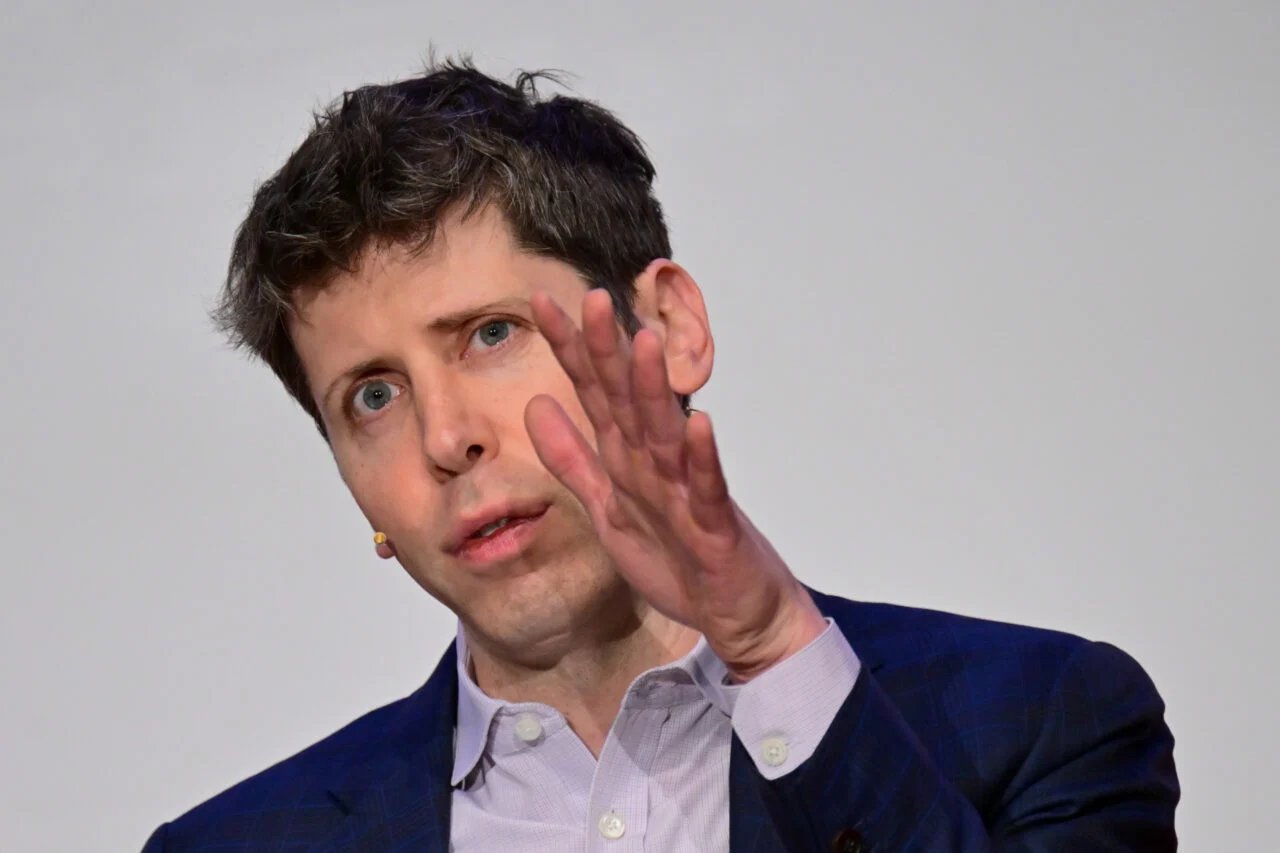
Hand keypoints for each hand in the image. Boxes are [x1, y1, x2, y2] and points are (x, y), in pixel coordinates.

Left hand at [525, 288, 825, 679]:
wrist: (737, 612)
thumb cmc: (678, 557)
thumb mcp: (607, 507)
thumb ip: (572, 459)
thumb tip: (533, 405)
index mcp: (628, 458)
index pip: (594, 393)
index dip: (569, 350)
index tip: (540, 302)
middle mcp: (657, 463)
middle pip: (628, 400)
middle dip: (609, 351)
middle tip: (594, 298)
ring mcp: (689, 491)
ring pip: (666, 434)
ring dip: (657, 390)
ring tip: (645, 343)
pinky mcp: (715, 526)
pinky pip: (708, 488)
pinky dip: (703, 458)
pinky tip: (699, 425)